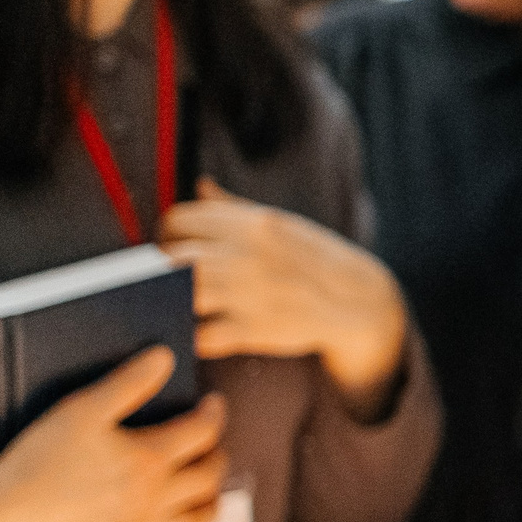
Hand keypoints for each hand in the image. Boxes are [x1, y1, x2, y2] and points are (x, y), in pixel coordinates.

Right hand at [0, 349, 227, 521]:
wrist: (0, 517)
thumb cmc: (39, 461)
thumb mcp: (83, 408)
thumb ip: (128, 382)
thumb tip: (165, 359)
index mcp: (151, 461)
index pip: (203, 432)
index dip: (214, 413)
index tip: (214, 403)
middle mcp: (152, 500)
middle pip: (208, 480)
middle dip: (217, 459)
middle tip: (212, 448)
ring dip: (204, 508)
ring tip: (204, 497)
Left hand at [161, 179, 407, 407]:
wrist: (359, 301)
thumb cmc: (314, 260)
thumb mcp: (282, 224)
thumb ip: (235, 208)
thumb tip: (201, 186)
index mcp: (254, 224)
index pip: (179, 218)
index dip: (170, 234)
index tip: (177, 248)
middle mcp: (249, 255)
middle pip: (172, 256)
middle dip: (162, 268)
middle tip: (171, 279)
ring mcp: (250, 293)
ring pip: (180, 292)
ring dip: (172, 300)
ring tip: (178, 303)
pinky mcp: (254, 330)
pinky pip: (201, 335)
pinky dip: (193, 335)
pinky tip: (200, 331)